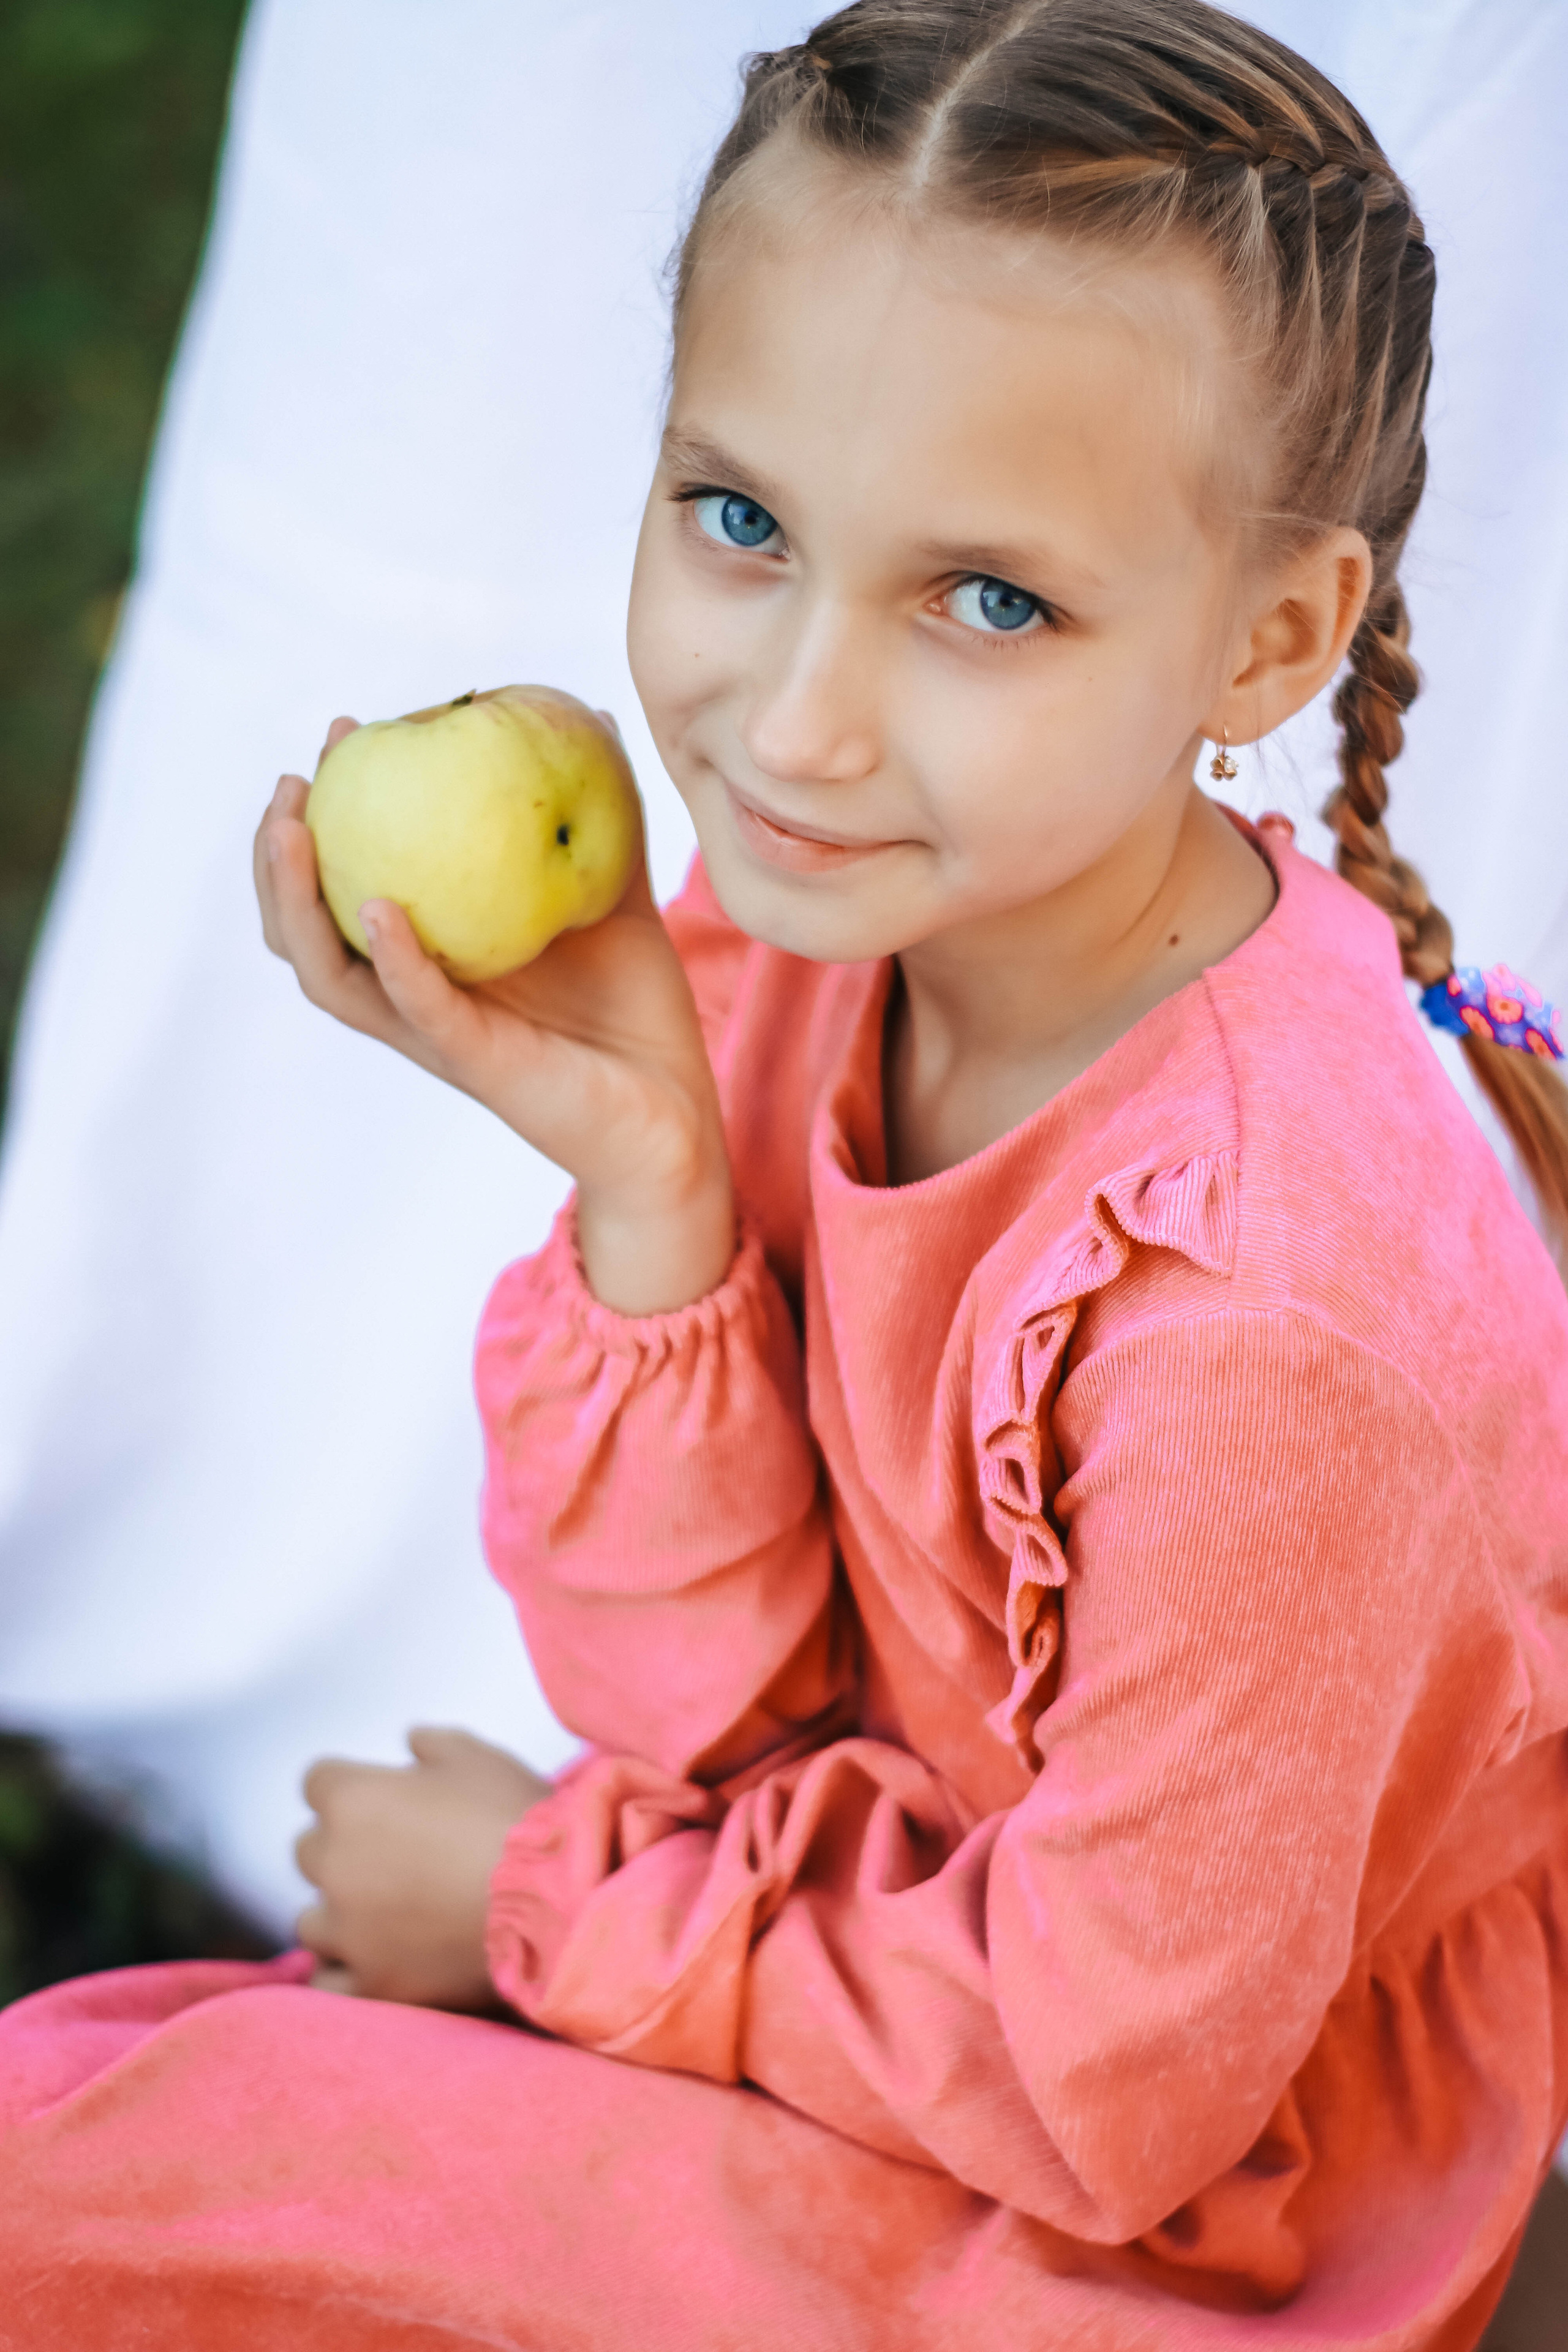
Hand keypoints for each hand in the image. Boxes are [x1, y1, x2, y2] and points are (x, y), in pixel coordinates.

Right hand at [254, 716, 734, 1311]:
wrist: (677, 1110)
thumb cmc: (635, 1011)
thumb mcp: (611, 898)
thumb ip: (599, 823)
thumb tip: (593, 720)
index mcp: (430, 955)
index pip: (343, 882)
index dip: (325, 813)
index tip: (340, 735)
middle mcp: (415, 995)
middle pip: (305, 931)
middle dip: (276, 855)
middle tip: (290, 783)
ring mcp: (437, 1033)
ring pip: (331, 977)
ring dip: (298, 904)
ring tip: (290, 834)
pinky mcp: (477, 1063)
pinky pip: (419, 1010)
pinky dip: (395, 961)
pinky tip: (379, 909)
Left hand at [294, 1726, 550, 2010]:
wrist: (551, 1901)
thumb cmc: (514, 1818)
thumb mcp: (477, 1757)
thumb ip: (430, 1744)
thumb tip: (409, 1745)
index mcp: (353, 1799)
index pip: (317, 1780)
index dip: (353, 1786)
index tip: (385, 1798)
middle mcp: (334, 1862)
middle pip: (308, 1849)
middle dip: (344, 1848)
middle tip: (397, 1855)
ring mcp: (346, 1930)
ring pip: (312, 1919)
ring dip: (341, 1913)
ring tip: (391, 1915)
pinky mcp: (369, 1984)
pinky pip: (329, 1979)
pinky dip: (347, 1970)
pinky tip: (378, 1961)